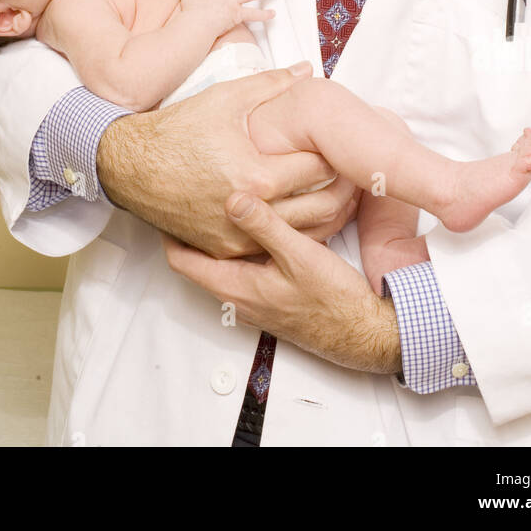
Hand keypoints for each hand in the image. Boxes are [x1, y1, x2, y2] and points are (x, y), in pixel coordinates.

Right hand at [96, 65, 356, 255]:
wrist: (132, 166)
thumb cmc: (179, 129)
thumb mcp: (226, 98)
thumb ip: (272, 84)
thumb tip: (308, 70)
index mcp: (256, 176)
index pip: (319, 169)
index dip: (337, 154)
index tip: (346, 145)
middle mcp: (250, 214)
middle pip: (320, 207)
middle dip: (342, 189)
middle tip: (356, 172)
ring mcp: (237, 238)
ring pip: (303, 234)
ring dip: (326, 215)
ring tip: (340, 193)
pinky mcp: (225, 249)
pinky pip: (273, 246)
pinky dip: (295, 232)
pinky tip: (304, 212)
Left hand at [163, 193, 400, 373]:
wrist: (362, 333)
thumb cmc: (334, 302)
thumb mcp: (299, 255)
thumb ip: (264, 226)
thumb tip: (231, 199)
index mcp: (236, 288)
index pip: (183, 261)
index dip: (169, 232)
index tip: (167, 205)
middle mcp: (239, 298)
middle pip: (197, 261)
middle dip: (189, 231)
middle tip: (187, 197)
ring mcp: (253, 300)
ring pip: (220, 264)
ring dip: (214, 238)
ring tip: (214, 204)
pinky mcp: (269, 297)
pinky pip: (241, 269)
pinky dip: (237, 247)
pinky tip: (252, 226)